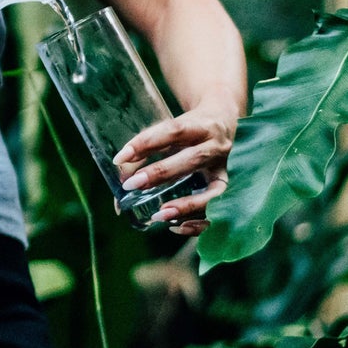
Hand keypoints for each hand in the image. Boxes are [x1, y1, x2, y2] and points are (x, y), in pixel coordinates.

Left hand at [111, 98, 236, 237]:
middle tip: (132, 186)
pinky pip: (217, 210)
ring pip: (212, 190)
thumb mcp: (171, 129)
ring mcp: (224, 168)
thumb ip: (148, 149)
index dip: (146, 143)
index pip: (172, 131)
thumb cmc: (189, 128)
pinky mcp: (227, 186)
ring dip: (186, 205)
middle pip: (191, 160)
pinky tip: (175, 226)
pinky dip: (198, 221)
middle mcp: (215, 146)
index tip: (120, 158)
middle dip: (160, 174)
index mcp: (198, 125)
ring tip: (159, 215)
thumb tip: (121, 180)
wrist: (225, 121)